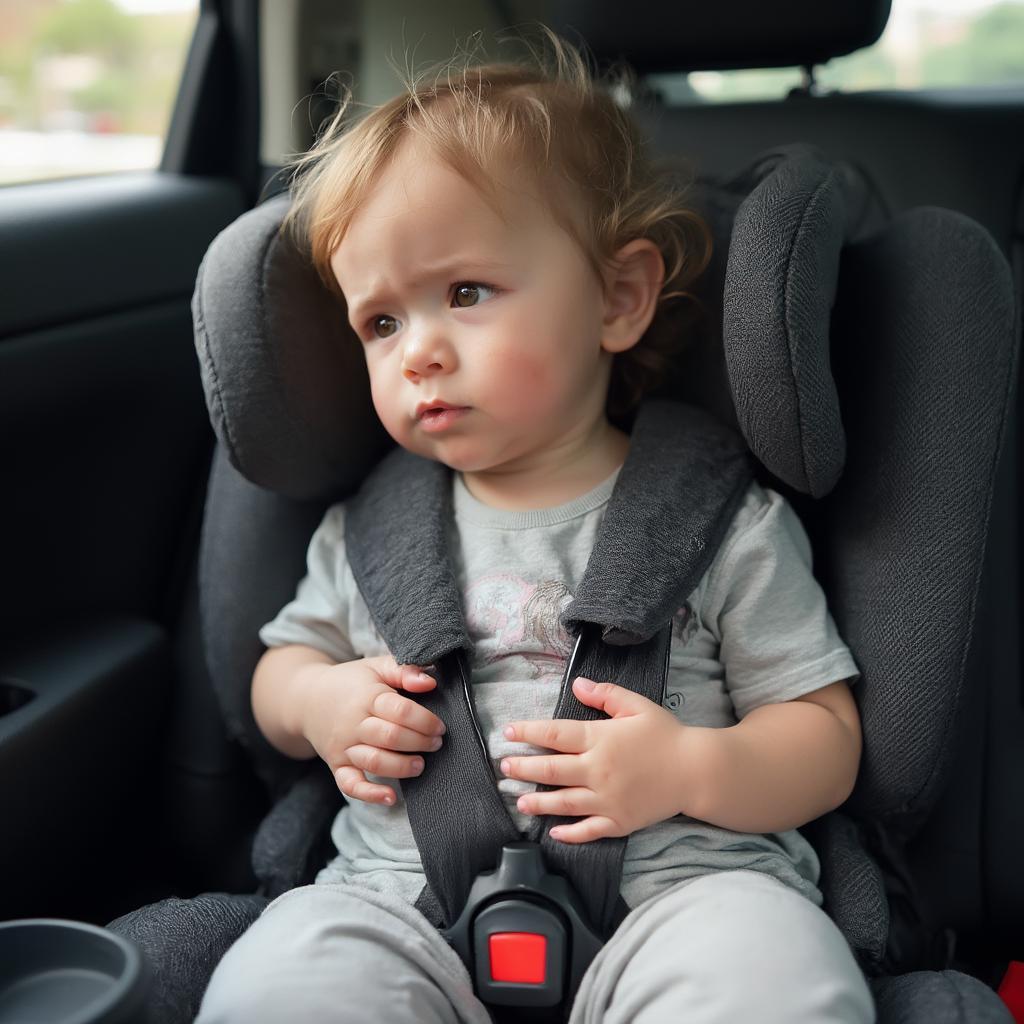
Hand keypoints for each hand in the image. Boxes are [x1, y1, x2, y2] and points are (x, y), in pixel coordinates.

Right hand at [300, 656, 445, 805]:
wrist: (306, 699)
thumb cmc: (351, 682)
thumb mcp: (376, 666)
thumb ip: (404, 670)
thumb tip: (430, 682)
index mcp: (367, 696)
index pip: (400, 711)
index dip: (425, 721)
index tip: (439, 726)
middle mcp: (353, 723)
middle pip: (391, 737)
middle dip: (420, 742)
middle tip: (436, 743)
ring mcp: (343, 746)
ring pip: (374, 761)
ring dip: (402, 767)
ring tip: (420, 764)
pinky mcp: (336, 765)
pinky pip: (350, 784)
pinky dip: (370, 794)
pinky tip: (390, 797)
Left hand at [500, 676, 705, 842]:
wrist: (697, 771)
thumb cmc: (667, 735)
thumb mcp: (637, 706)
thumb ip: (605, 695)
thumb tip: (576, 685)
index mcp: (601, 739)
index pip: (555, 734)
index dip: (528, 732)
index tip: (508, 732)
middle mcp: (599, 771)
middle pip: (551, 770)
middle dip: (523, 768)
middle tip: (503, 767)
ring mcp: (608, 800)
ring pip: (564, 803)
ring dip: (538, 802)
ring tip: (519, 801)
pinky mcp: (619, 822)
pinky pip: (589, 831)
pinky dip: (570, 833)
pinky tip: (554, 833)